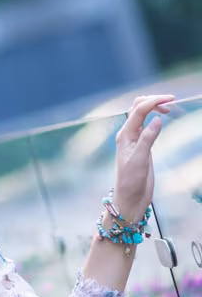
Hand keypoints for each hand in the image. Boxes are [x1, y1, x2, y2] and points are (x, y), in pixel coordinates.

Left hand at [112, 93, 175, 219]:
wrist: (130, 198)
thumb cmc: (131, 181)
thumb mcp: (140, 159)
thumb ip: (148, 138)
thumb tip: (157, 119)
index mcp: (125, 134)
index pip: (138, 110)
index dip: (154, 101)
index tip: (171, 99)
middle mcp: (128, 134)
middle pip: (137, 108)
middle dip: (153, 100)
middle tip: (172, 102)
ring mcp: (134, 139)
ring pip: (141, 115)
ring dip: (153, 107)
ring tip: (169, 108)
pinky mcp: (141, 145)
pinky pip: (146, 124)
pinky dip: (154, 116)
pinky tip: (162, 118)